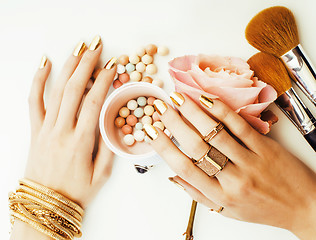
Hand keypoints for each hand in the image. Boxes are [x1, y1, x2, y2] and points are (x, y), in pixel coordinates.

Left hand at [24, 36, 115, 208]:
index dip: (104, 81)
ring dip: (68, 66)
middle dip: (87, 64)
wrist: (45, 206)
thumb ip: (109, 148)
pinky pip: (34, 101)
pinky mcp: (35, 130)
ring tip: (78, 47)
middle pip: (74, 89)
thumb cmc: (75, 192)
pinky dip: (38, 80)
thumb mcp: (100, 175)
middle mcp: (61, 131)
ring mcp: (45, 129)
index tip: (112, 66)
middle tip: (96, 45)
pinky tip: (45, 63)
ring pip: (56, 91)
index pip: (93, 103)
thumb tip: (115, 123)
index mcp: (80, 142)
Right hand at [145, 92, 315, 239]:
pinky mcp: (266, 147)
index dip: (163, 146)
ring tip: (177, 98)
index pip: (184, 168)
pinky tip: (205, 99)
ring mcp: (250, 161)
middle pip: (195, 146)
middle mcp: (232, 179)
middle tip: (160, 107)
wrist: (304, 207)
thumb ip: (198, 194)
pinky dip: (221, 110)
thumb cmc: (262, 208)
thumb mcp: (226, 210)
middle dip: (174, 123)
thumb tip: (173, 176)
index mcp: (220, 196)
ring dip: (192, 112)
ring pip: (214, 133)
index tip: (150, 131)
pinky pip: (240, 125)